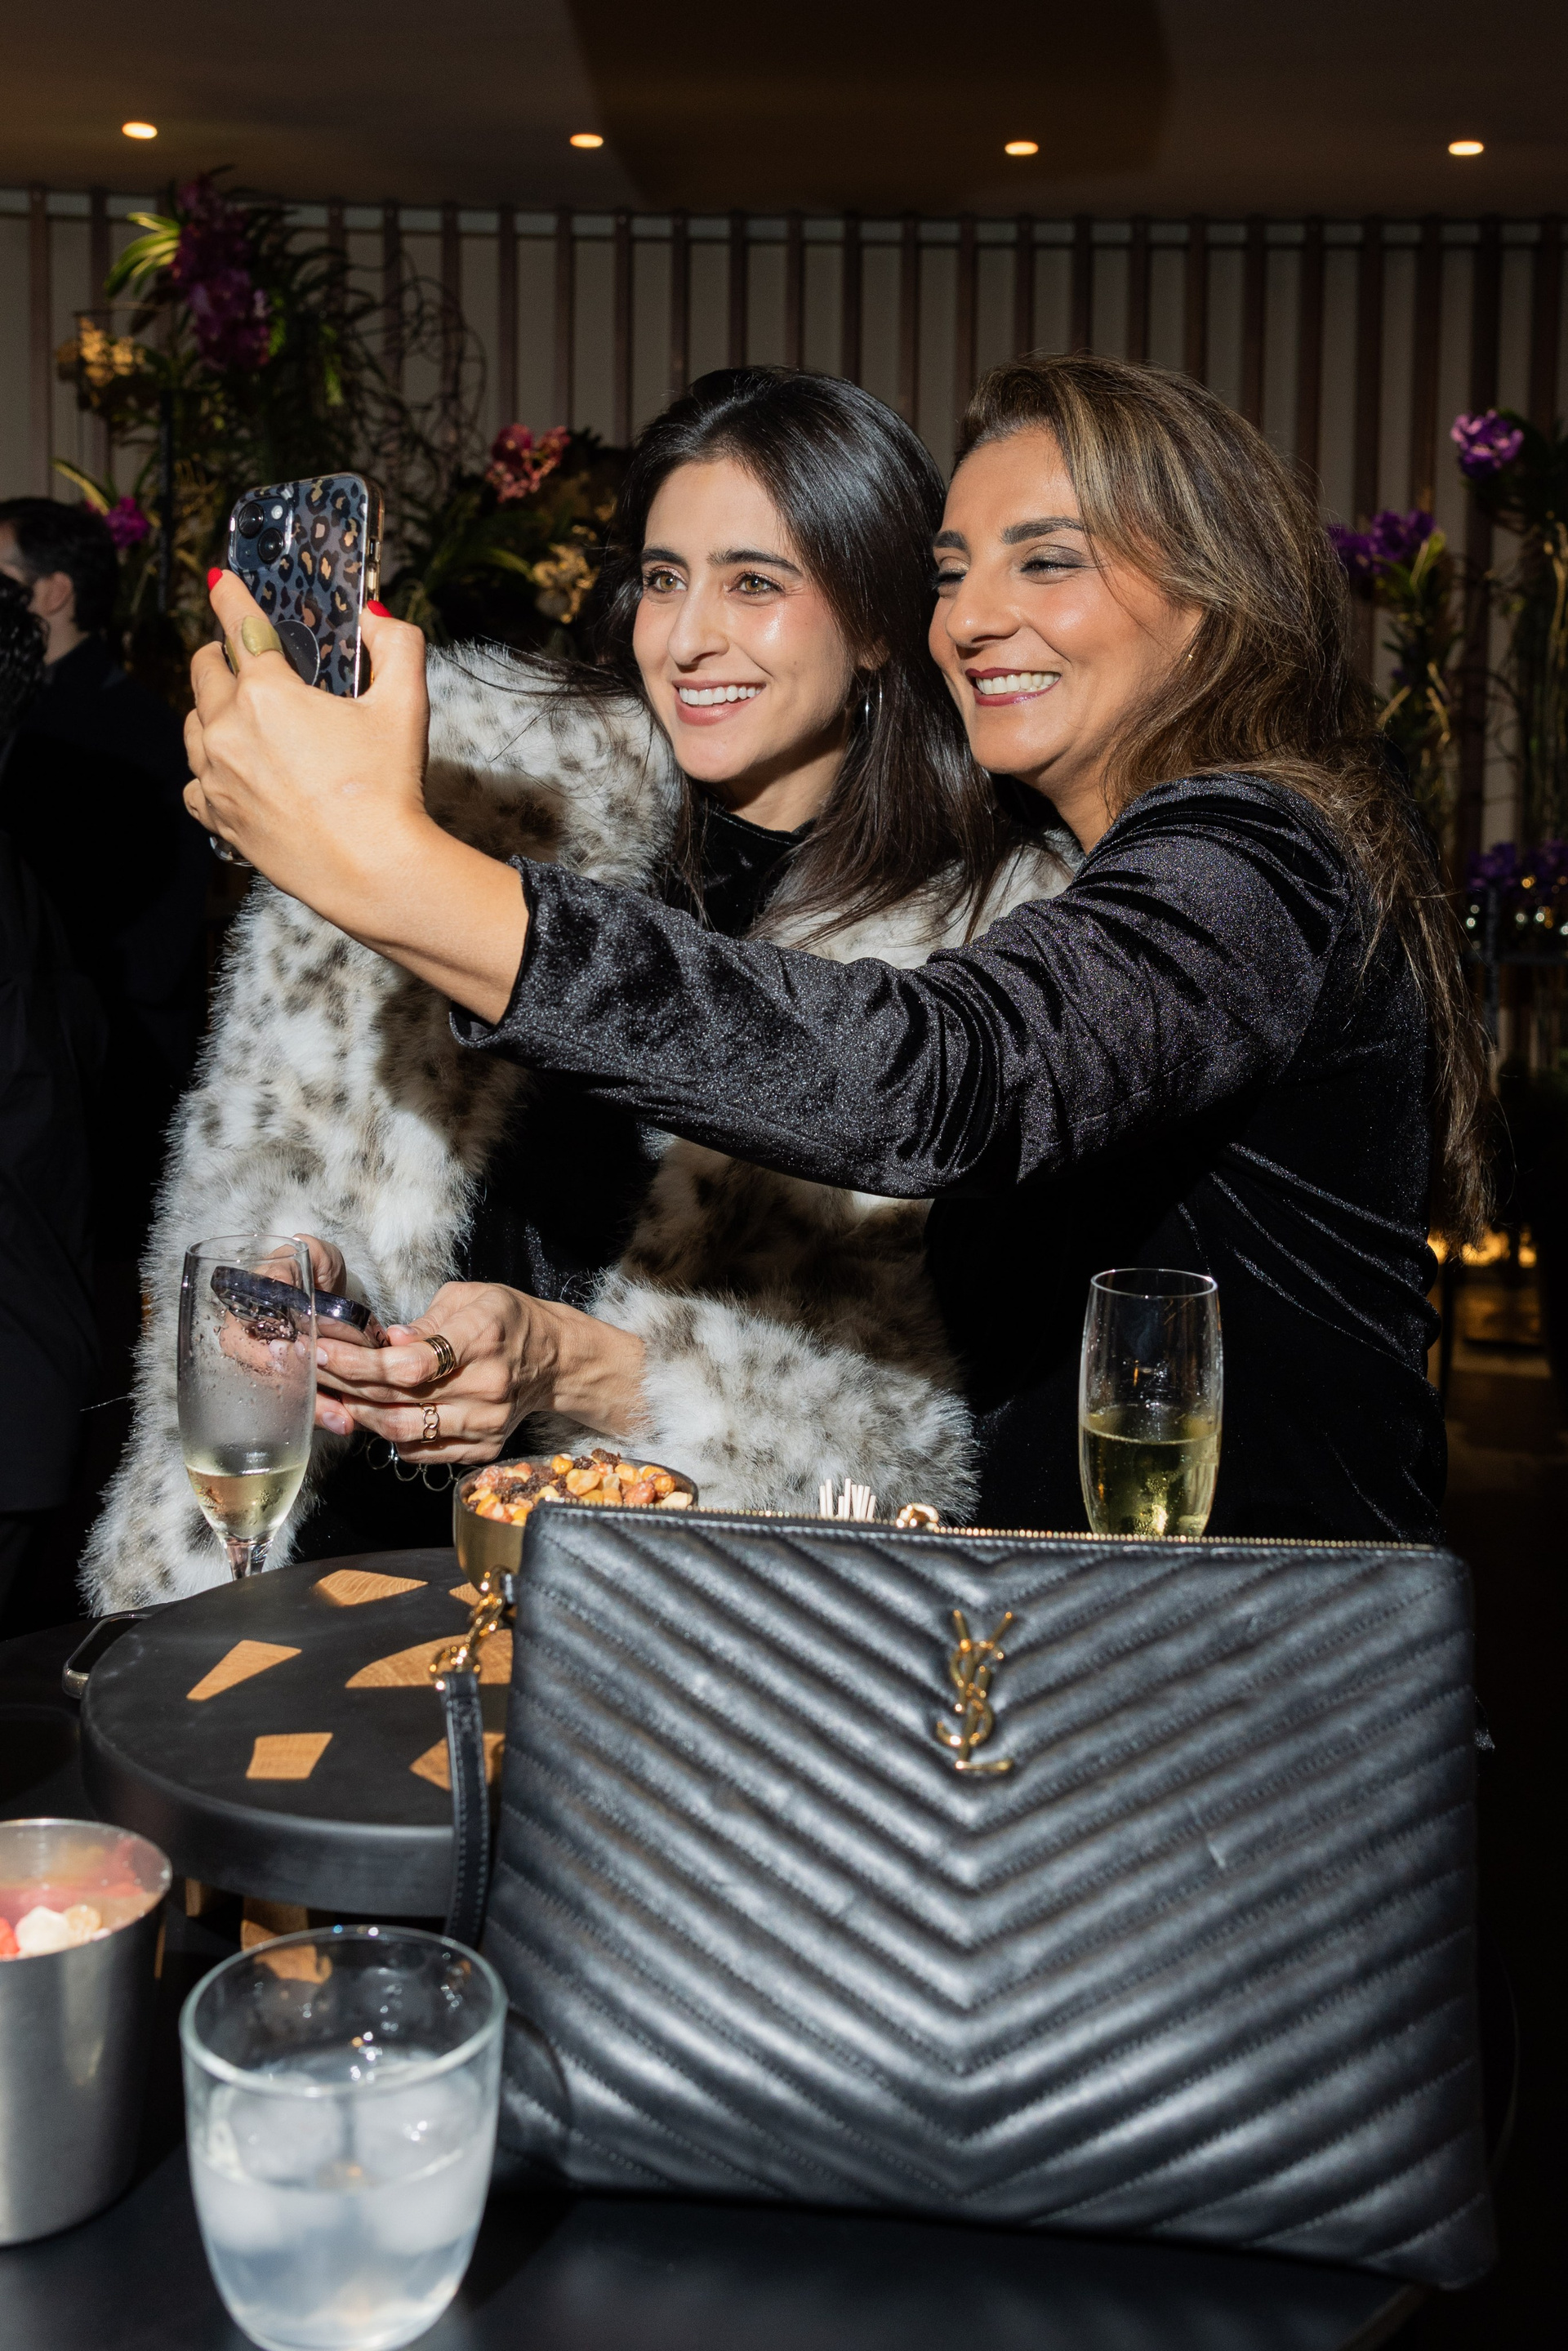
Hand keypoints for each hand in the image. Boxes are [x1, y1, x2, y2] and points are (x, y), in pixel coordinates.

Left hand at [182, 571, 527, 1022]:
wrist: (371, 871)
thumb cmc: (388, 789)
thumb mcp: (406, 705)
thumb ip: (398, 645)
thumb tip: (376, 617)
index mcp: (268, 692)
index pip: (237, 624)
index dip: (229, 594)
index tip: (220, 580)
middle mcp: (229, 729)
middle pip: (203, 672)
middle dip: (219, 655)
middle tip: (241, 657)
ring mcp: (216, 776)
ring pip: (192, 726)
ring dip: (210, 711)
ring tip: (237, 716)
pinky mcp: (217, 817)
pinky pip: (194, 782)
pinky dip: (208, 771)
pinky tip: (231, 772)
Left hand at [313, 1282, 647, 1461]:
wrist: (553, 1359)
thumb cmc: (506, 1319)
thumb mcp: (469, 1298)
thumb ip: (425, 1322)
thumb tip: (388, 1344)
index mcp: (482, 1337)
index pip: (410, 1365)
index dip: (359, 1363)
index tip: (323, 1351)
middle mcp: (486, 1385)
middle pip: (399, 1398)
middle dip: (346, 1386)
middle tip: (312, 1373)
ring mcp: (485, 1422)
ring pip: (404, 1431)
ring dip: (361, 1416)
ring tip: (334, 1398)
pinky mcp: (483, 1447)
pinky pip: (422, 1452)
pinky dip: (390, 1437)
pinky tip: (372, 1416)